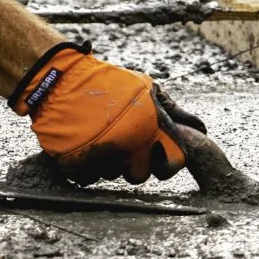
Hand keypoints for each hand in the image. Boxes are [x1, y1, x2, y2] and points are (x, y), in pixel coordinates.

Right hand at [10, 45, 187, 184]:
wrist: (58, 80)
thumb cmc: (106, 83)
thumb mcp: (147, 89)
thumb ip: (174, 112)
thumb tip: (200, 128)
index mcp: (149, 130)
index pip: (172, 165)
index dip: (163, 158)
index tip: (152, 147)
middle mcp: (128, 148)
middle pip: (141, 175)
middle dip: (133, 161)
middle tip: (120, 139)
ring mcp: (102, 159)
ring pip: (114, 176)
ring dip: (109, 162)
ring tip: (98, 136)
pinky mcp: (76, 167)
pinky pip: (89, 178)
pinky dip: (86, 166)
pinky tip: (83, 144)